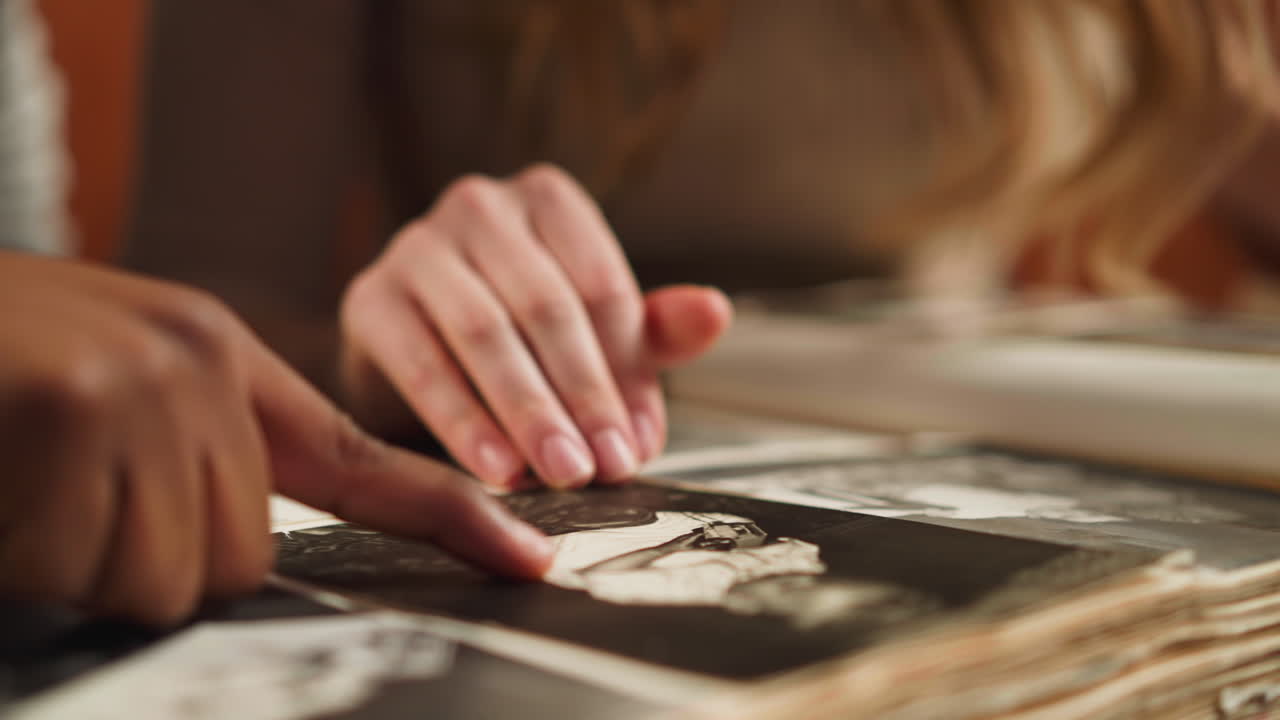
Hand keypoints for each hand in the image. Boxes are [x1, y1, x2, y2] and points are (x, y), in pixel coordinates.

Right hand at [0, 252, 550, 624]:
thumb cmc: (2, 366)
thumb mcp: (113, 392)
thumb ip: (190, 459)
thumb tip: (232, 555)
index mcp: (221, 362)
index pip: (361, 458)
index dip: (453, 517)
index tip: (530, 560)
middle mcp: (200, 364)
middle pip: (241, 558)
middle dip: (154, 564)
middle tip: (74, 507)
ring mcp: (141, 383)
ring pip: (168, 577)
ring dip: (88, 567)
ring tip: (33, 492)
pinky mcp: (71, 412)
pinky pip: (82, 570)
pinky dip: (32, 562)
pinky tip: (4, 498)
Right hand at [340, 164, 732, 489]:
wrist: (415, 353)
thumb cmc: (519, 337)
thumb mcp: (593, 333)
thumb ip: (652, 329)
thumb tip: (714, 313)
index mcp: (547, 200)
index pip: (600, 286)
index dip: (626, 370)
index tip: (641, 441)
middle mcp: (481, 206)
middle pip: (546, 306)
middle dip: (582, 396)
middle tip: (606, 467)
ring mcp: (418, 245)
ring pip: (485, 333)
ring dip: (529, 412)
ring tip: (560, 474)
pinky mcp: (369, 296)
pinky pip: (422, 364)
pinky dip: (463, 421)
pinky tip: (496, 468)